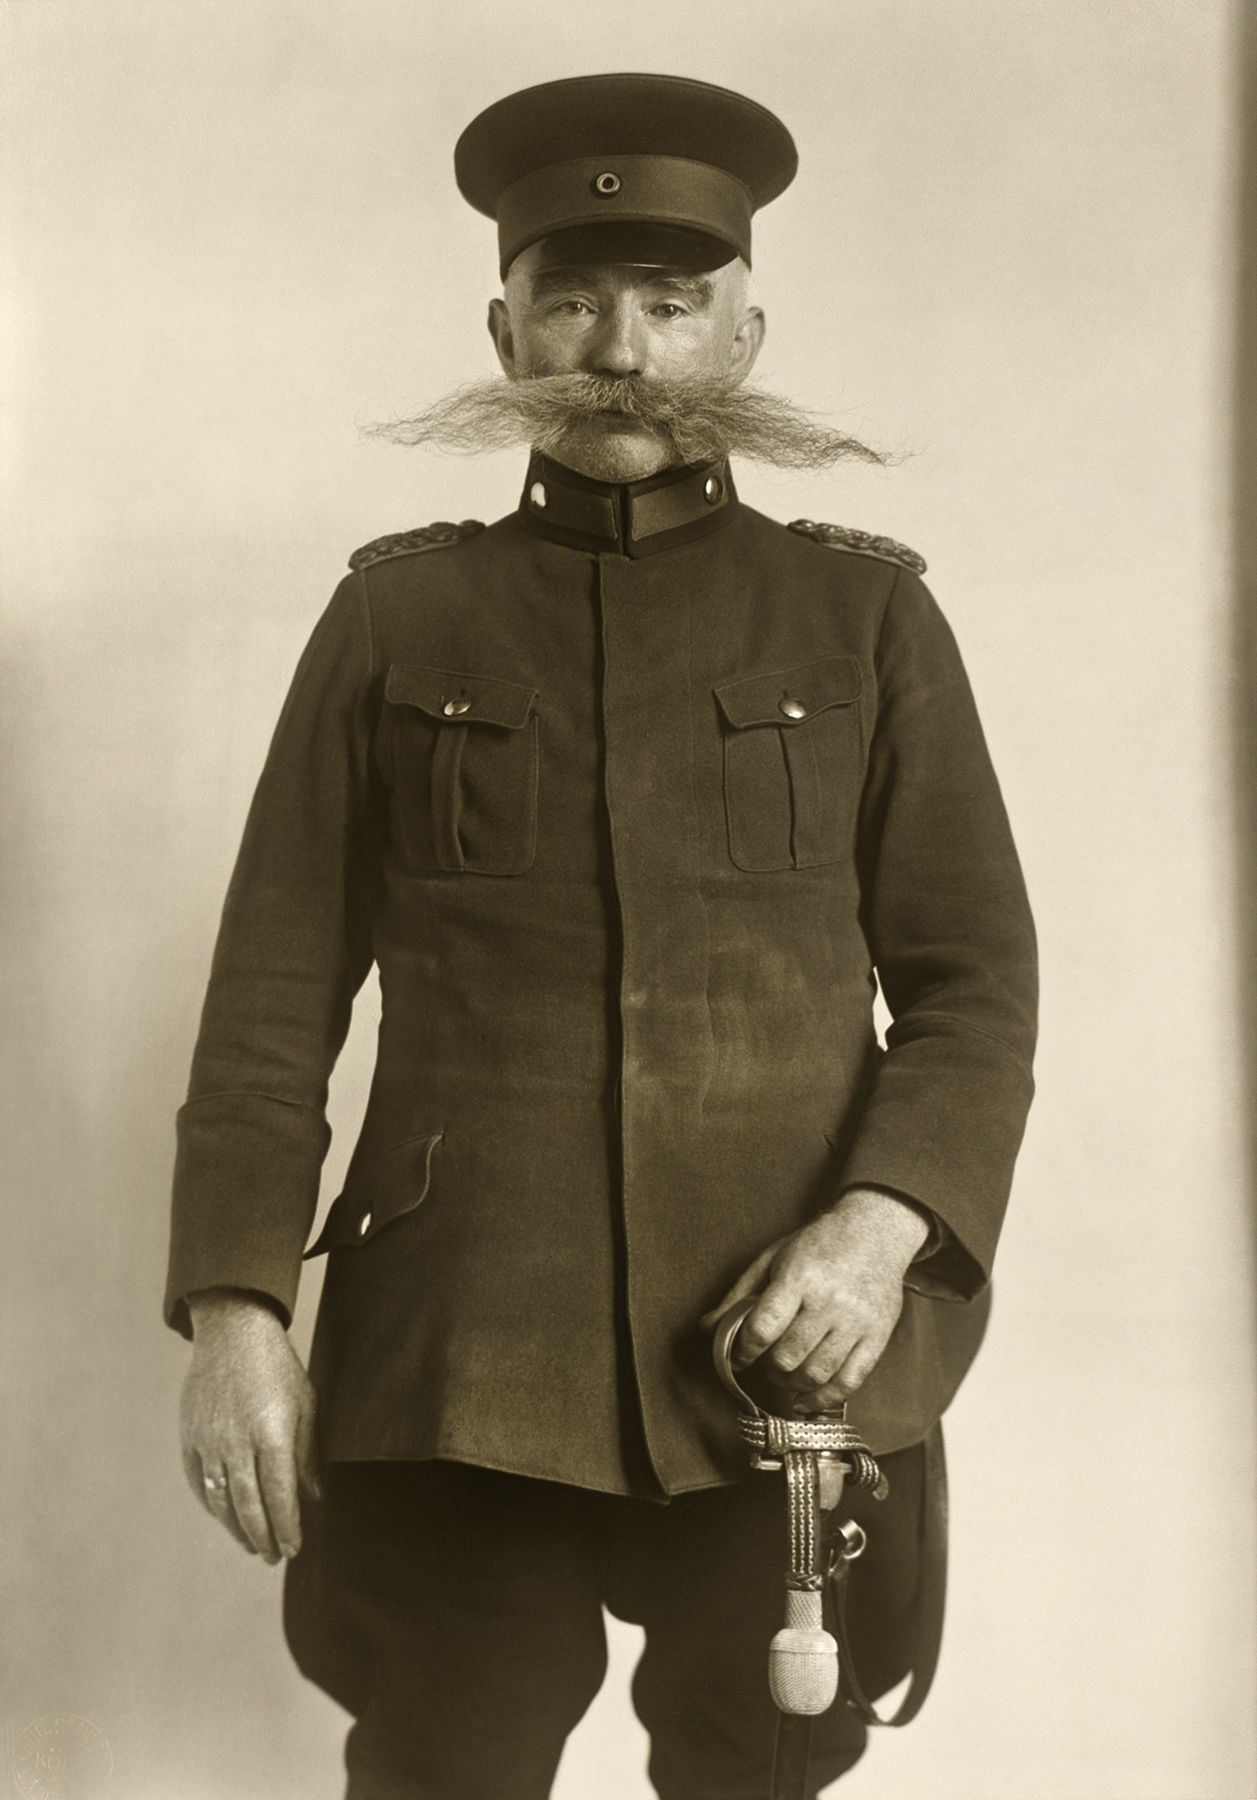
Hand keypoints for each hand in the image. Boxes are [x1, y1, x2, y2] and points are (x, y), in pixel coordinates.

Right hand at [180, 1288, 320, 1562]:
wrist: (233, 1333)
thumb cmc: (277, 1367)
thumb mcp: (305, 1404)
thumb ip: (307, 1454)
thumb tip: (313, 1497)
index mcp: (272, 1434)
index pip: (280, 1495)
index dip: (287, 1526)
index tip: (294, 1548)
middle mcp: (238, 1443)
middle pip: (249, 1505)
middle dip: (263, 1537)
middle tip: (273, 1557)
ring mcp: (210, 1442)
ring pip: (221, 1500)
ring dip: (236, 1528)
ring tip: (251, 1545)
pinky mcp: (190, 1437)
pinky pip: (198, 1482)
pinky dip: (212, 1506)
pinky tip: (225, 1518)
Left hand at [701, 1188, 929, 1413]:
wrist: (875, 1230)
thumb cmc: (818, 1244)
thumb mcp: (772, 1258)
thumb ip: (739, 1294)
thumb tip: (707, 1328)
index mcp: (800, 1277)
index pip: (763, 1328)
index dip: (743, 1350)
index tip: (739, 1355)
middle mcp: (830, 1301)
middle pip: (787, 1356)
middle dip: (768, 1366)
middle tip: (765, 1360)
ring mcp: (856, 1322)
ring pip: (816, 1374)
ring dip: (791, 1383)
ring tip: (785, 1373)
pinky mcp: (877, 1337)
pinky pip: (849, 1382)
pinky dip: (823, 1399)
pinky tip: (806, 1400)